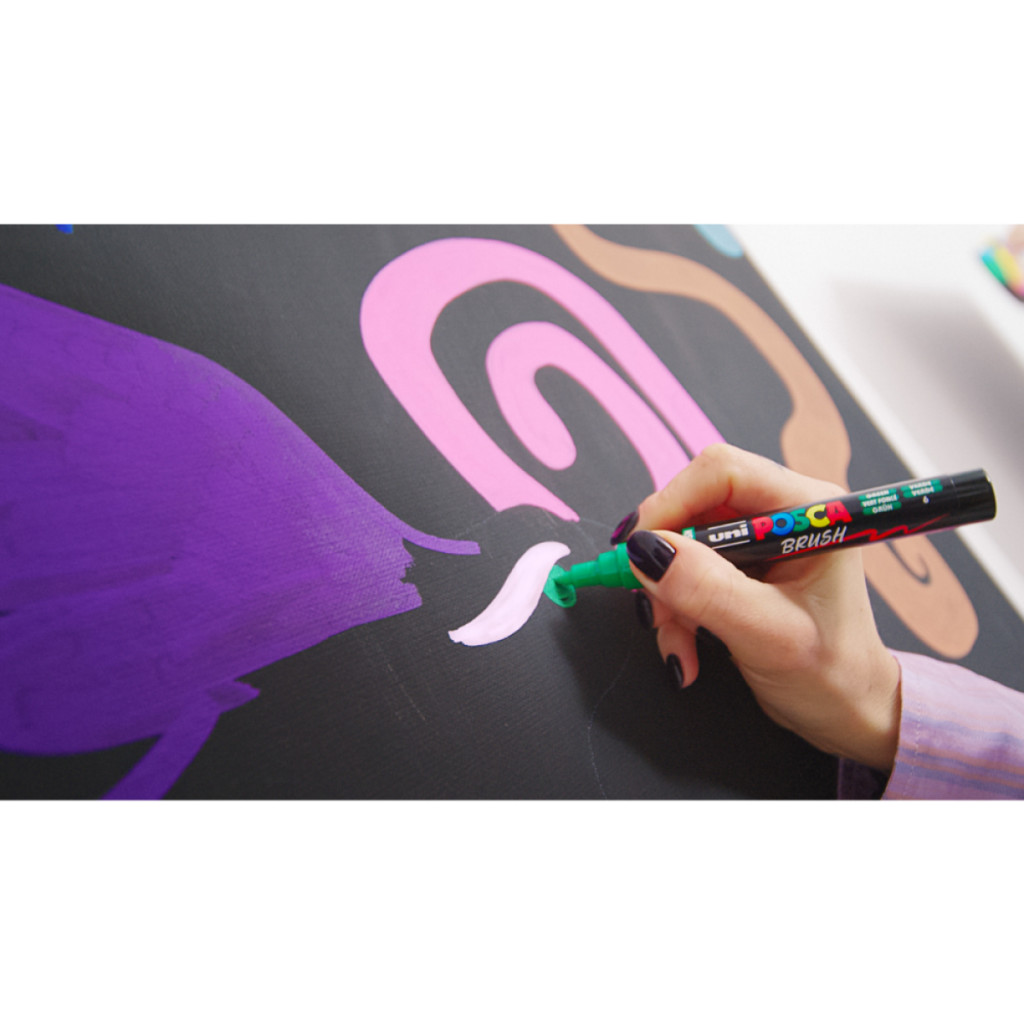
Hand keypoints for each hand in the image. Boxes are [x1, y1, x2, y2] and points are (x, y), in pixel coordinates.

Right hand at [616, 443, 900, 772]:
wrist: (846, 711)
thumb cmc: (833, 674)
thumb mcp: (768, 635)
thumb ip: (708, 590)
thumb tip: (646, 551)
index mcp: (807, 510)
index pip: (722, 473)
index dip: (672, 502)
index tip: (637, 549)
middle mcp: (780, 514)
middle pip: (693, 506)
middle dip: (665, 561)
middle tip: (655, 606)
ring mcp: (756, 540)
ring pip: (680, 543)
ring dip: (667, 596)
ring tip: (679, 644)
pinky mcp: (738, 567)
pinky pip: (683, 572)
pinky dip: (675, 611)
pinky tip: (687, 650)